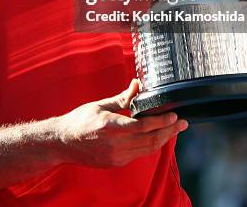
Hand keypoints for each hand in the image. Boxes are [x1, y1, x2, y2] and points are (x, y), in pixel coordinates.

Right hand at [56, 79, 187, 167]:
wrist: (63, 143)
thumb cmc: (80, 120)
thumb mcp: (101, 105)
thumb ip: (122, 98)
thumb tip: (138, 84)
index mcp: (111, 126)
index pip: (143, 126)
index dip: (162, 122)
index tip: (174, 115)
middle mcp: (116, 144)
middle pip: (151, 140)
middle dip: (170, 131)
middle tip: (183, 123)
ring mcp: (117, 156)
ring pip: (148, 149)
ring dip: (163, 139)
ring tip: (174, 129)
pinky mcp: (116, 163)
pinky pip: (139, 154)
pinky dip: (150, 145)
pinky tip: (156, 137)